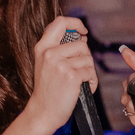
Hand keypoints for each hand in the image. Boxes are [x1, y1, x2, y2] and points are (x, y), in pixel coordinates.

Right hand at [28, 17, 98, 133]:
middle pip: (81, 45)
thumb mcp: (46, 63)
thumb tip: (82, 37)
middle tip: (78, 71)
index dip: (75, 23)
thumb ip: (60, 48)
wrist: (42, 112)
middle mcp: (50, 53)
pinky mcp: (71, 76)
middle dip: (85, 58)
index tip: (83, 32)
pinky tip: (82, 88)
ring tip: (79, 82)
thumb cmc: (48, 89)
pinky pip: (91, 73)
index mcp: (43, 47)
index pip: (60, 22)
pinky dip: (91, 82)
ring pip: (88, 59)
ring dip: (89, 72)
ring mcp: (60, 64)